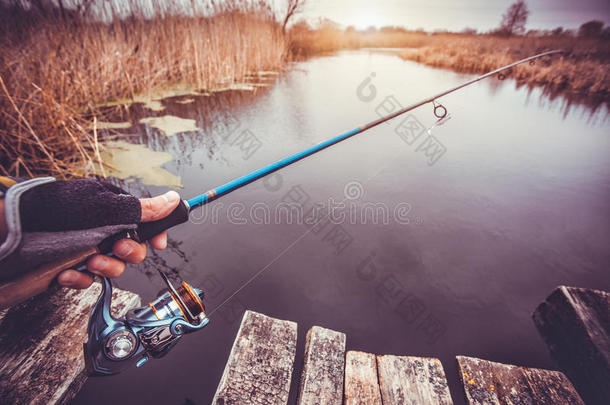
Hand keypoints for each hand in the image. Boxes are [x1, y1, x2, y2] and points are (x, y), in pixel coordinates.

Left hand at [57, 191, 180, 288]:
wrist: (8, 239)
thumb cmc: (53, 215)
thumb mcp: (105, 208)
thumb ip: (143, 209)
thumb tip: (174, 199)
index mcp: (110, 208)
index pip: (144, 220)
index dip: (155, 233)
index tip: (159, 244)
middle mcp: (100, 228)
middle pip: (134, 248)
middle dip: (129, 252)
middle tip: (116, 248)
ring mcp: (84, 249)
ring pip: (115, 267)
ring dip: (107, 267)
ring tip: (89, 262)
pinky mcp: (69, 268)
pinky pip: (89, 280)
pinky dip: (81, 278)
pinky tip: (67, 272)